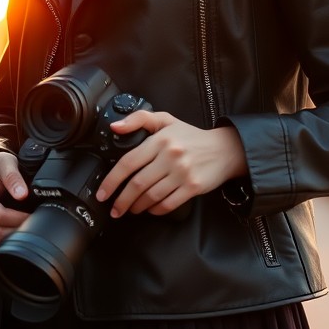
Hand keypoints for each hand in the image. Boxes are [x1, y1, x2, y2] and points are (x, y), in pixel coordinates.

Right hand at [0, 151, 29, 251]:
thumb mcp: (6, 163)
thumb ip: (13, 177)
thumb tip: (21, 194)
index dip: (18, 219)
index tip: (33, 216)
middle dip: (16, 231)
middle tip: (33, 226)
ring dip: (10, 240)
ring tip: (26, 231)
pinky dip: (4, 243)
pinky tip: (16, 236)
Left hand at [95, 111, 246, 217]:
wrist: (225, 149)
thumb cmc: (191, 136)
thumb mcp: (166, 120)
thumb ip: (139, 119)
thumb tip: (115, 127)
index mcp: (160, 140)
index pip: (128, 162)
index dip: (112, 180)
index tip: (103, 193)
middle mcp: (170, 156)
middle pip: (137, 183)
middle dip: (121, 200)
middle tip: (114, 209)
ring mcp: (182, 172)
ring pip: (151, 196)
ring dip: (137, 207)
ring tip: (130, 209)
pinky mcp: (193, 187)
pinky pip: (168, 203)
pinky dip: (155, 210)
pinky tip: (150, 209)